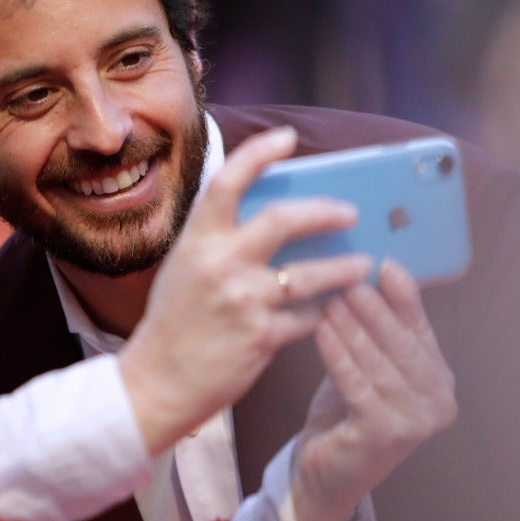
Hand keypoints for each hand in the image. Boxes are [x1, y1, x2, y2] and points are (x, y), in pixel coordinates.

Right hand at [120, 127, 375, 454]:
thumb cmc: (174, 322)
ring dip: (344, 268)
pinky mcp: (260, 337)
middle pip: (283, 220)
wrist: (157, 381)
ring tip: (362, 265)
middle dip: (325, 212)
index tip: (287, 139)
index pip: (228, 182)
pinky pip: (307, 317)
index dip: (259, 153)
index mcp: (196, 240)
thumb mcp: (185, 267)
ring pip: (310, 274)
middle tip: (349, 213)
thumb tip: (273, 215)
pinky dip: (321, 312)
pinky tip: (329, 311)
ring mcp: (242, 301)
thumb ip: (220, 240)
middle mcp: (219, 264)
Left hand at [289, 258, 457, 520]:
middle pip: (403, 344)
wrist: (326, 475)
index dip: (405, 297)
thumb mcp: (367, 365)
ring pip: (379, 363)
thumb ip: (376, 330)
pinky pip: (358, 385)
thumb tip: (369, 272)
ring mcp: (417, 422)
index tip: (386, 263)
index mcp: (440, 380)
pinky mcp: (386, 435)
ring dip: (353, 327)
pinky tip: (321, 330)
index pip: (421, 329)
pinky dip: (339, 355)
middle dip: (375, 309)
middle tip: (349, 277)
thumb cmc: (346, 412)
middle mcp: (439, 402)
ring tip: (330, 297)